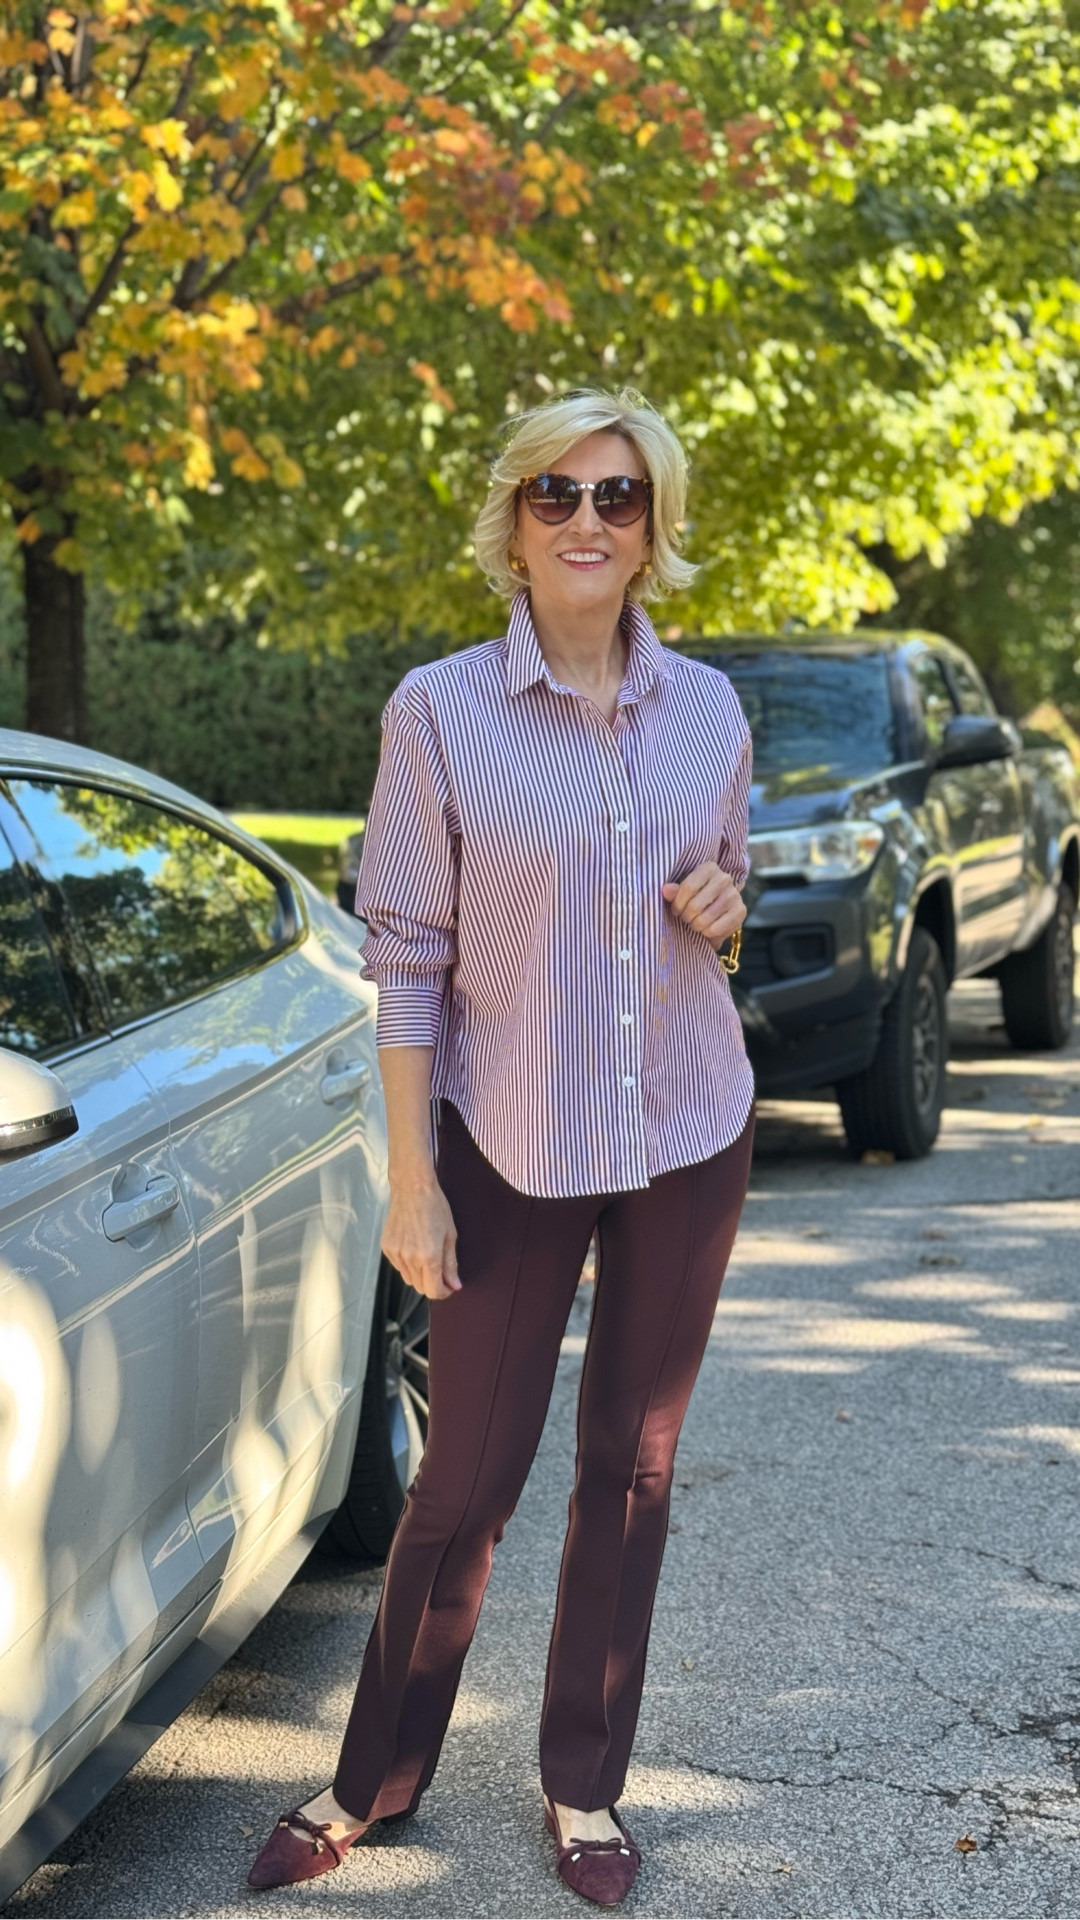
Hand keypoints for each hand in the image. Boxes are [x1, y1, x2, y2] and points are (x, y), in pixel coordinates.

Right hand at [381, 1174, 460, 1299]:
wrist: (412, 1188)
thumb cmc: (435, 1207)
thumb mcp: (450, 1235)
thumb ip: (451, 1264)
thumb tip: (454, 1285)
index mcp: (428, 1256)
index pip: (434, 1291)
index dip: (444, 1292)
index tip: (449, 1286)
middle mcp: (409, 1258)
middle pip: (420, 1288)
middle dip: (433, 1285)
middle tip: (442, 1273)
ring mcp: (395, 1254)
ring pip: (408, 1279)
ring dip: (420, 1276)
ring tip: (428, 1257)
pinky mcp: (386, 1247)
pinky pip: (398, 1267)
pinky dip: (408, 1265)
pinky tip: (415, 1249)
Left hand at [661, 861, 745, 949]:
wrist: (720, 911)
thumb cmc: (697, 898)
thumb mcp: (684, 893)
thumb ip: (675, 891)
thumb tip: (666, 889)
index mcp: (709, 868)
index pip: (688, 887)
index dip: (678, 904)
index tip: (676, 911)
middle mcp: (724, 878)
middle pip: (695, 905)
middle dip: (686, 917)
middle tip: (686, 919)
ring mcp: (734, 895)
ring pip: (704, 919)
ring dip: (695, 926)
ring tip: (695, 924)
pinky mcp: (741, 911)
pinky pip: (716, 929)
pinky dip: (707, 933)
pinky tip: (707, 929)